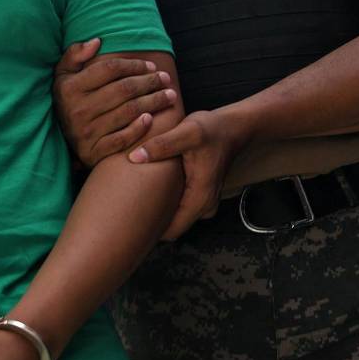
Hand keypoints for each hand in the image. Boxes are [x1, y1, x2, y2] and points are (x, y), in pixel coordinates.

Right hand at [53, 39, 176, 166]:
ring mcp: (86, 132)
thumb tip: (97, 42)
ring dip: (154, 101)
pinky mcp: (94, 152)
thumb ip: (74, 55)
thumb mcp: (63, 76)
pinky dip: (139, 128)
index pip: (109, 68)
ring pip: (129, 111)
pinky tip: (151, 118)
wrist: (62, 141)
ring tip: (169, 95)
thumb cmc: (69, 101)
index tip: (151, 66)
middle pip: (124, 89)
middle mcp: (77, 109)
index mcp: (70, 87)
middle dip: (150, 82)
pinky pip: (122, 139)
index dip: (134, 65)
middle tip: (166, 79)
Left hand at [129, 106, 251, 238]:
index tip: (128, 226)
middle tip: (125, 213)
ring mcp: (204, 202)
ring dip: (158, 214)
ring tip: (134, 202)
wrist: (233, 127)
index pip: (172, 230)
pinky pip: (180, 208)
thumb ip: (161, 145)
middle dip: (150, 224)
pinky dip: (165, 204)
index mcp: (200, 198)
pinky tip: (149, 192)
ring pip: (176, 219)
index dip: (150, 231)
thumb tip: (134, 157)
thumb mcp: (186, 133)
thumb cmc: (211, 130)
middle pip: (172, 228)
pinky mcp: (200, 195)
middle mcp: (204, 206)